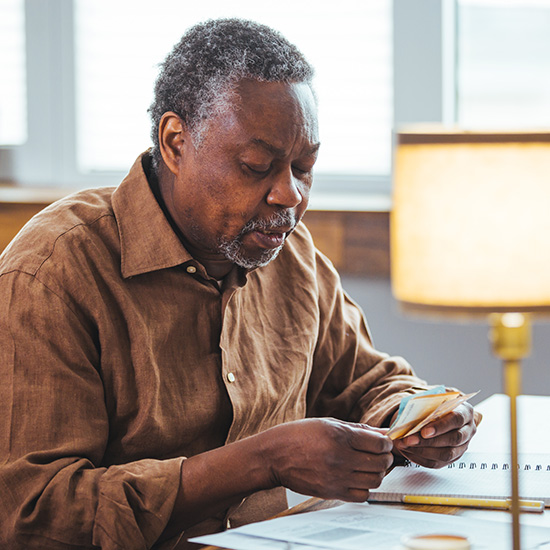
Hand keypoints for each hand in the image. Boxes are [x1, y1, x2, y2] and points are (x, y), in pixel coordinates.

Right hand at [263, 418, 393, 501]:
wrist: (275, 456)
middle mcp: (340, 457)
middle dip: (385, 457)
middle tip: (379, 453)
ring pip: (375, 480)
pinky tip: (357, 478)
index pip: (379, 444)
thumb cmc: (299, 435)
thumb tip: (383, 433)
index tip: (383, 442)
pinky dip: (365, 488)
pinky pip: (362, 495)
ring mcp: (337, 477)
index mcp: (340, 436)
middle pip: (380, 463)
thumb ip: (358, 429)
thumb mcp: (328, 423)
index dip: (386, 443)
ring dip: (377, 473)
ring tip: (368, 466)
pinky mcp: (332, 492)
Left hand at [392, 403, 478, 468]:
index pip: (456, 419)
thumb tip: (408, 417)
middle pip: (452, 439)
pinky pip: (438, 463)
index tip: (424, 431)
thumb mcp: (434, 399)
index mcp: (465, 411)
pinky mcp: (453, 458)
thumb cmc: (437, 404)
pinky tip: (407, 451)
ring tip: (404, 445)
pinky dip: (420, 458)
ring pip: (446, 454)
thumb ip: (426, 406)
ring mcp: (462, 446)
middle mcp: (467, 430)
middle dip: (429, 441)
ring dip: (422, 451)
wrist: (441, 411)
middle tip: (408, 440)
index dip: (441, 426)